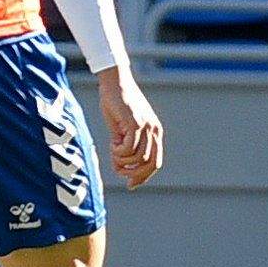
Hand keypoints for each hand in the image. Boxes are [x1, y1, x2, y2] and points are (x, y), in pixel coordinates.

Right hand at [96, 67, 163, 189]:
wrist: (114, 82)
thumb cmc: (116, 103)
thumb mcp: (120, 129)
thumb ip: (123, 147)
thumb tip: (119, 167)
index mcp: (154, 132)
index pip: (155, 162)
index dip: (143, 176)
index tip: (130, 184)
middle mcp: (154, 131)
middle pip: (150, 164)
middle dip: (135, 174)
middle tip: (120, 172)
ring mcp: (146, 127)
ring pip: (138, 158)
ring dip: (123, 160)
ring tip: (112, 151)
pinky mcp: (135, 123)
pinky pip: (129, 148)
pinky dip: (118, 152)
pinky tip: (112, 144)